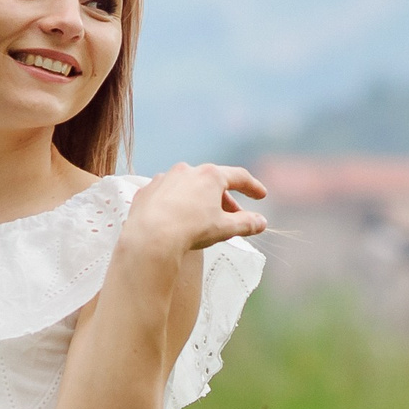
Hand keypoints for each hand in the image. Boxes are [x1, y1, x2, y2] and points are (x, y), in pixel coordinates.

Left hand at [124, 163, 268, 255]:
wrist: (150, 238)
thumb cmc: (191, 230)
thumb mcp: (224, 229)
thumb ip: (246, 224)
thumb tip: (261, 223)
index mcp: (210, 176)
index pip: (239, 177)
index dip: (252, 187)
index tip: (260, 196)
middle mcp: (187, 170)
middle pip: (213, 182)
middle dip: (224, 199)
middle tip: (232, 216)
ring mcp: (164, 178)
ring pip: (188, 186)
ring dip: (199, 199)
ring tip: (203, 218)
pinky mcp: (147, 191)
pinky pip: (166, 195)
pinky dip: (175, 204)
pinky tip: (176, 218)